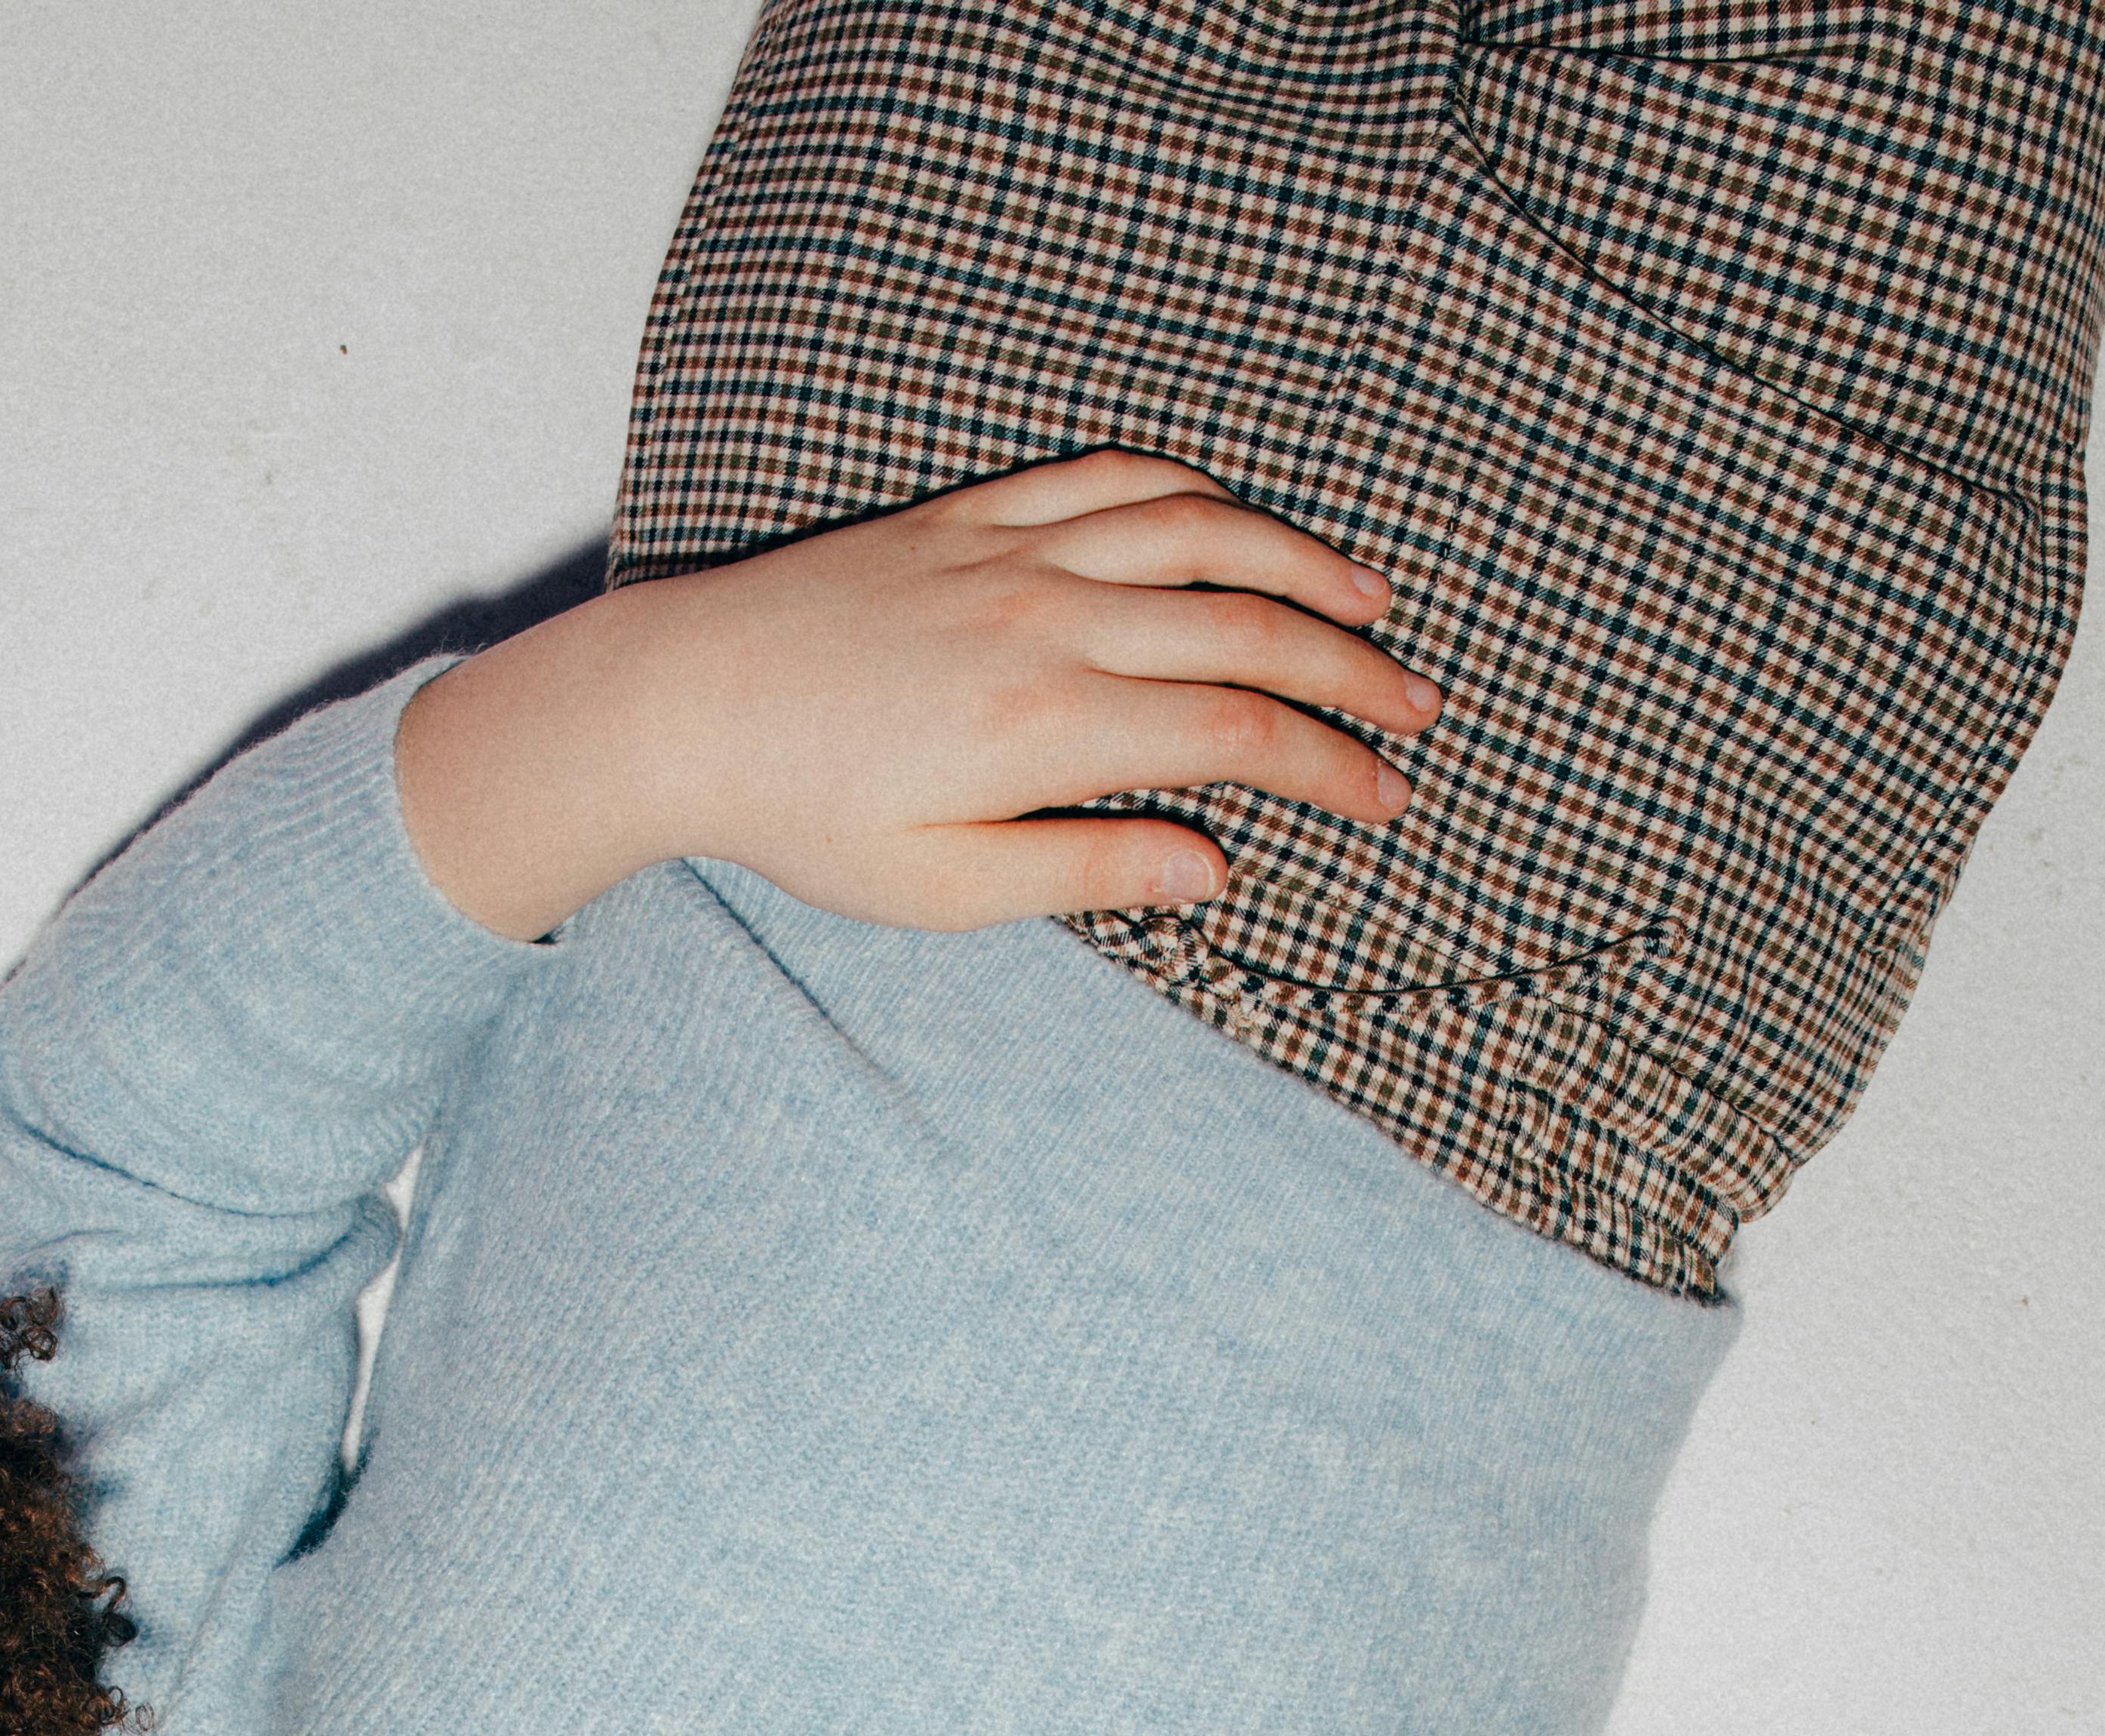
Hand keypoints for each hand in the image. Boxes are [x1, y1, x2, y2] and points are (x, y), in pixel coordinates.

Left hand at [394, 451, 1434, 941]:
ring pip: (1197, 533)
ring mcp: (1013, 552)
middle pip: (1245, 626)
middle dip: (1350, 669)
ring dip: (1298, 562)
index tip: (1387, 799)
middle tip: (1419, 710)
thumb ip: (1084, 872)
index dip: (1332, 765)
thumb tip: (1212, 871)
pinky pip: (1109, 477)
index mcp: (1048, 724)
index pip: (1238, 735)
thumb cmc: (806, 819)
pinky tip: (1240, 519)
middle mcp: (1049, 618)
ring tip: (1372, 599)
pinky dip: (1192, 491)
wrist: (686, 705)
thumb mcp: (944, 889)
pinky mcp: (972, 515)